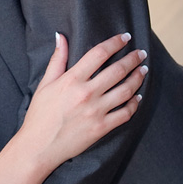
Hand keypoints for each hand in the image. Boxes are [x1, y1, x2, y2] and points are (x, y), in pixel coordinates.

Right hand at [22, 33, 145, 170]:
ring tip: (143, 71)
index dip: (115, 43)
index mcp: (72, 80)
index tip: (125, 37)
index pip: (99, 54)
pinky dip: (134, 103)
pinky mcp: (102, 128)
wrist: (39, 147)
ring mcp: (96, 111)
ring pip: (126, 90)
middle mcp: (86, 93)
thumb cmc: (39, 115)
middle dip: (133, 59)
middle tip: (141, 53)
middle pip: (118, 70)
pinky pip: (125, 113)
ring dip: (138, 78)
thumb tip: (61, 36)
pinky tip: (137, 97)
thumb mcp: (45, 84)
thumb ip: (57, 59)